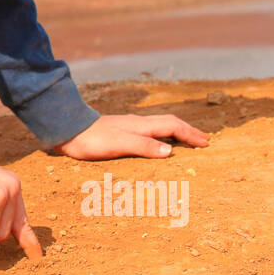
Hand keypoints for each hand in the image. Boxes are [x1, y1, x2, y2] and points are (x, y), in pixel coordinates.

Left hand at [53, 114, 208, 159]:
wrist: (67, 131)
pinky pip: (149, 131)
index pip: (172, 126)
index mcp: (140, 125)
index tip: (206, 144)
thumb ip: (144, 146)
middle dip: (188, 131)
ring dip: (177, 132)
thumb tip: (171, 151)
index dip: (190, 135)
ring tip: (187, 140)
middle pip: (169, 123)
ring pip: (160, 125)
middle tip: (204, 141)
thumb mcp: (119, 144)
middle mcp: (137, 123)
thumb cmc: (92, 140)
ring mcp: (128, 126)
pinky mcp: (120, 131)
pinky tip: (157, 142)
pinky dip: (162, 135)